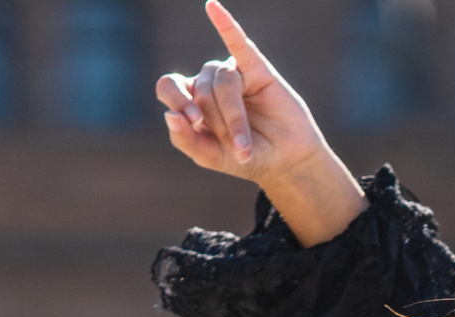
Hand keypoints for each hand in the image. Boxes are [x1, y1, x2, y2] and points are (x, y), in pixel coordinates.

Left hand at [156, 1, 364, 242]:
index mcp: (191, 100)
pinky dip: (225, 24)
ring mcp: (233, 73)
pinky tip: (212, 7)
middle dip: (217, 121)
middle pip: (200, 88)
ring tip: (245, 146)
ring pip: (222, 81)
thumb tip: (169, 114)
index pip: (169, 86)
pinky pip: (238, 43)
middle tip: (235, 147)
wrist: (286, 162)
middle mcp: (208, 82)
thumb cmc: (246, 158)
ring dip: (233, 117)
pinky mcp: (256, 69)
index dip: (178, 100)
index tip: (194, 122)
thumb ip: (184, 140)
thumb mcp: (210, 156)